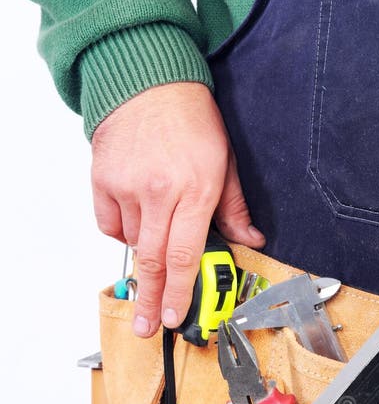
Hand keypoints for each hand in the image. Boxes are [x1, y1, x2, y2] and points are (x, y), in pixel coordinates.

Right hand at [91, 82, 264, 336]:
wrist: (148, 77)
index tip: (172, 317)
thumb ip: (235, 207)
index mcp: (196, 191)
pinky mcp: (103, 180)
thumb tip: (251, 240)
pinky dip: (123, 229)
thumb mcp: (225, 161)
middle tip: (146, 326)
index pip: (185, 255)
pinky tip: (137, 214)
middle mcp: (160, 192)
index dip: (179, 292)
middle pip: (153, 262)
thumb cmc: (190, 118)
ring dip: (144, 250)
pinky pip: (110, 224)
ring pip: (132, 242)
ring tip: (154, 228)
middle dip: (150, 300)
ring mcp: (128, 187)